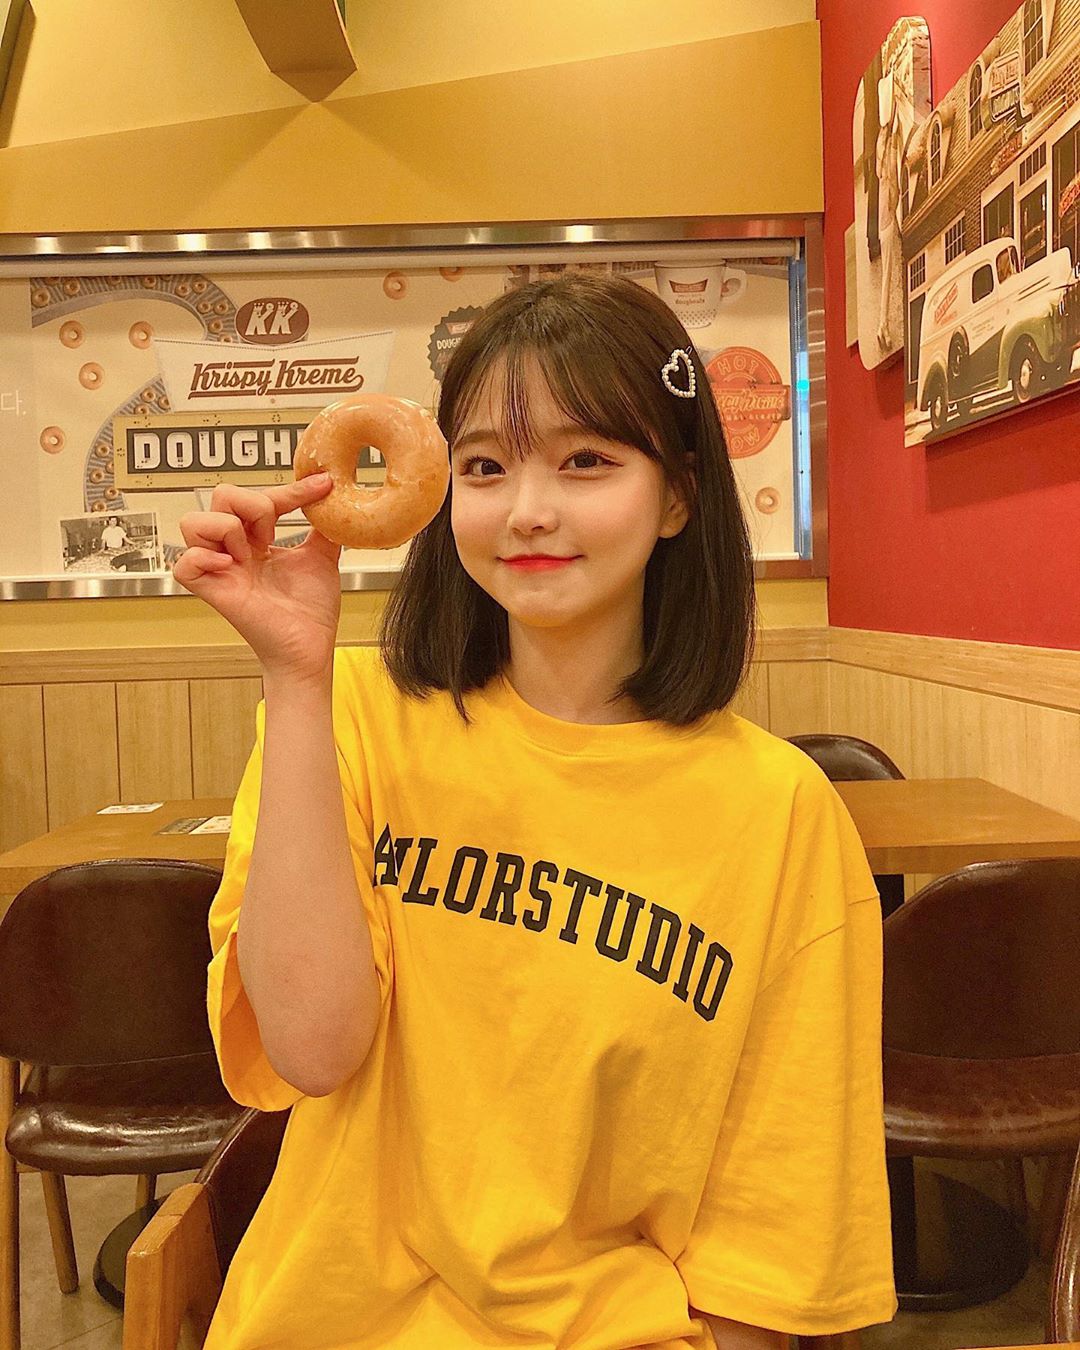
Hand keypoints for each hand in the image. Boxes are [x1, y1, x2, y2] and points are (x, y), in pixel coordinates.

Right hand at [173, 476, 341, 683]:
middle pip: (220, 496)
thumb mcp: (323, 558)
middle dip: (253, 505)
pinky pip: (184, 563)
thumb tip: (335, 500)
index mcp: (257, 540)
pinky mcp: (212, 591)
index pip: (259, 497)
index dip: (290, 490)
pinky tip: (232, 567)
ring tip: (252, 554)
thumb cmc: (311, 612)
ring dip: (228, 528)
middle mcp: (234, 551)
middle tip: (273, 536)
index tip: (322, 486)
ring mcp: (220, 570)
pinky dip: (205, 558)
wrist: (310, 647)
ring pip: (193, 521)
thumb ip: (325, 527)